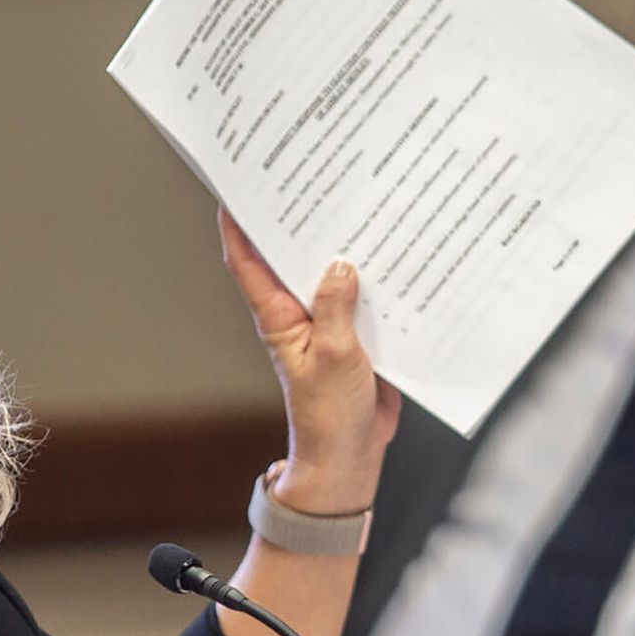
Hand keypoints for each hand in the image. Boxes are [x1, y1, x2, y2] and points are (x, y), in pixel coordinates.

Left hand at [218, 208, 398, 511]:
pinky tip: (398, 258)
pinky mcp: (358, 336)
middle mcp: (300, 316)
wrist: (350, 456)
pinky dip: (378, 280)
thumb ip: (336, 307)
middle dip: (300, 222)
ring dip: (346, 248)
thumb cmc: (329, 415)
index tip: (236, 188)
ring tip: (361, 206)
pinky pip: (365, 299)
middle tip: (313, 179)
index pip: (248, 262)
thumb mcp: (334, 355)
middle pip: (292, 259)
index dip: (238, 225)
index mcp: (279, 318)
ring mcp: (329, 324)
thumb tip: (341, 264)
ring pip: (333, 275)